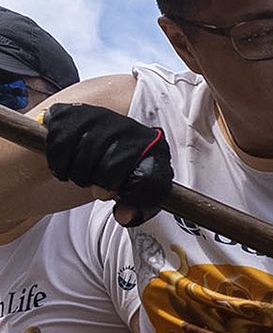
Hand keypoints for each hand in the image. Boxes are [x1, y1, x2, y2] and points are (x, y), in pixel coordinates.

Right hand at [42, 103, 173, 226]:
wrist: (88, 132)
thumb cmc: (116, 165)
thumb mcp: (134, 187)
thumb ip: (137, 208)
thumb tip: (124, 217)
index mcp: (153, 145)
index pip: (147, 181)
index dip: (131, 196)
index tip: (120, 195)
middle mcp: (127, 126)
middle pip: (109, 174)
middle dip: (101, 186)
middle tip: (99, 183)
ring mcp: (97, 117)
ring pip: (82, 164)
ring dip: (79, 177)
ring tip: (86, 172)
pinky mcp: (68, 115)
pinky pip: (59, 152)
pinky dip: (60, 166)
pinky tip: (68, 163)